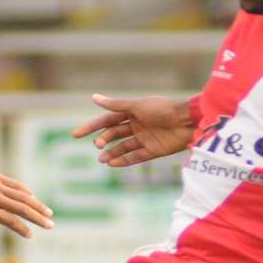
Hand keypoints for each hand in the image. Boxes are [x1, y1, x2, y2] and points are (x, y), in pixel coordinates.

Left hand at [0, 163, 53, 246]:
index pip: (10, 220)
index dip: (22, 229)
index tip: (31, 236)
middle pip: (21, 208)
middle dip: (37, 217)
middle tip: (51, 225)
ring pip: (21, 195)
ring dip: (36, 204)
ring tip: (48, 212)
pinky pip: (13, 183)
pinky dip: (24, 190)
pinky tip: (32, 196)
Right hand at [70, 93, 195, 166]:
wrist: (187, 122)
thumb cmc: (162, 109)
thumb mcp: (137, 106)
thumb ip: (116, 105)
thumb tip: (93, 98)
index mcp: (132, 111)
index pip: (107, 120)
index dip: (91, 127)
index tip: (75, 134)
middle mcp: (137, 125)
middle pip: (114, 134)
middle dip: (103, 140)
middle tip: (96, 145)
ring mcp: (145, 138)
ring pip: (123, 147)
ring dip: (111, 153)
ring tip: (101, 159)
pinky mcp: (153, 150)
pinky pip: (136, 157)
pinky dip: (124, 161)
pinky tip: (113, 164)